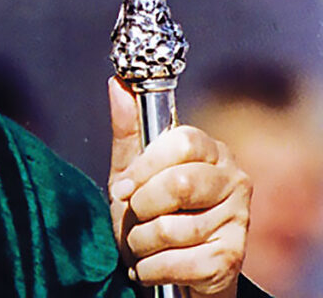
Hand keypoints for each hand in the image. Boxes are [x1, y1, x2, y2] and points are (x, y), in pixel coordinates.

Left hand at [107, 77, 250, 296]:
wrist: (174, 272)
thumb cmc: (151, 214)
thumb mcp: (132, 171)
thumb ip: (128, 130)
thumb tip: (118, 83)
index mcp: (211, 151)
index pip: (182, 141)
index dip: (145, 166)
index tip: (123, 187)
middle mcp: (234, 180)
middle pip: (179, 183)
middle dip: (142, 206)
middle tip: (135, 215)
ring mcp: (238, 220)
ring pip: (170, 228)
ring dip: (139, 242)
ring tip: (143, 243)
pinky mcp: (231, 259)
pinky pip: (174, 262)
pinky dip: (149, 268)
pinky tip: (153, 264)